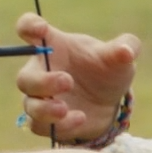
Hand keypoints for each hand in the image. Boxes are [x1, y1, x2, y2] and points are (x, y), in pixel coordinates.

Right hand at [15, 13, 140, 142]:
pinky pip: (40, 126)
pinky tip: (79, 119)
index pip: (28, 28)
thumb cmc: (107, 70)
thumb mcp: (120, 57)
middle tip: (67, 81)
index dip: (29, 26)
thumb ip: (125, 47)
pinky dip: (58, 125)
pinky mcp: (46, 121)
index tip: (41, 29)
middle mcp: (41, 71)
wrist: (110, 102)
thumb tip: (126, 51)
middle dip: (42, 82)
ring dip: (45, 109)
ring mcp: (40, 98)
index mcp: (53, 46)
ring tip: (65, 109)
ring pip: (30, 105)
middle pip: (25, 78)